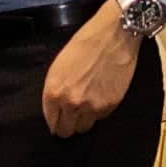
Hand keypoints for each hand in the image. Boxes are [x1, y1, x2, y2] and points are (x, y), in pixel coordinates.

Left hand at [41, 0, 142, 137]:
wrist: (114, 35)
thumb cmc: (84, 45)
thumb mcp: (58, 67)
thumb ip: (55, 92)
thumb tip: (57, 111)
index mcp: (54, 92)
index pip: (51, 122)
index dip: (55, 122)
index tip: (59, 120)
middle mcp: (71, 103)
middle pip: (66, 131)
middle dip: (67, 126)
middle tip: (71, 118)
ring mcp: (92, 105)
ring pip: (84, 128)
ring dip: (83, 120)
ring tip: (87, 106)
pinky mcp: (111, 104)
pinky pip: (101, 117)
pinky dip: (99, 111)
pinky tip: (101, 95)